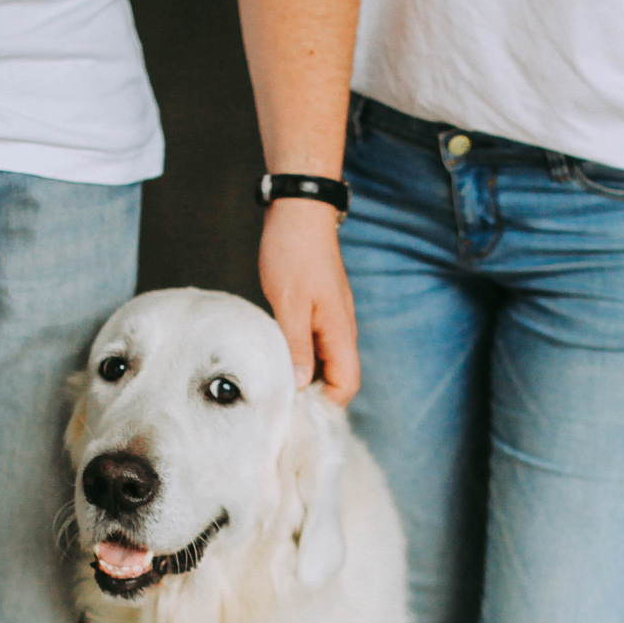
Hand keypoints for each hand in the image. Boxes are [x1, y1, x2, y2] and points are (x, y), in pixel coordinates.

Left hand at [259, 198, 357, 402]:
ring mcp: (332, 319)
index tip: (297, 412)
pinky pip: (316, 344)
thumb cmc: (294, 252)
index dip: (326, 404)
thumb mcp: (289, 304)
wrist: (300, 210)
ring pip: (326, 361)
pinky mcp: (320, 309)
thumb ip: (297, 346)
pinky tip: (278, 355)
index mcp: (339, 331)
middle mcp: (341, 329)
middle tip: (281, 403)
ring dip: (306, 375)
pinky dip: (301, 355)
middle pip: (339, 377)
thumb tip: (300, 384)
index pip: (347, 384)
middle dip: (315, 395)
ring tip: (276, 384)